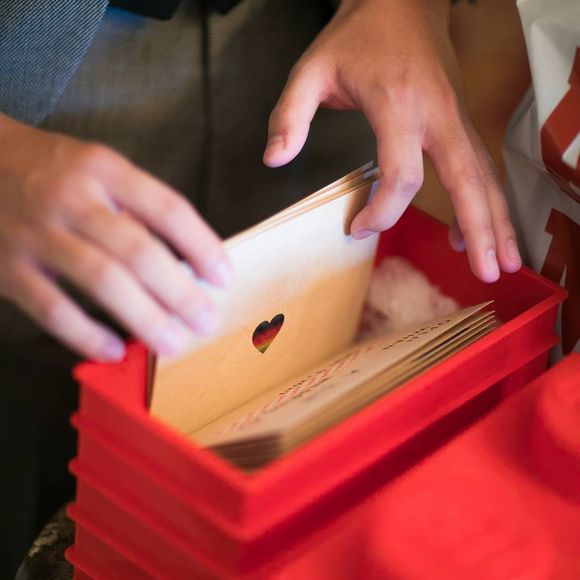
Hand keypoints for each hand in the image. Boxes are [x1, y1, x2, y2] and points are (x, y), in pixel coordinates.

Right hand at [0, 114, 232, 361]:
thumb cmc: (50, 169)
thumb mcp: (96, 167)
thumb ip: (137, 206)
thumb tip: (188, 258)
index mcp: (104, 169)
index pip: (168, 209)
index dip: (202, 246)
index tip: (224, 277)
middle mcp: (73, 199)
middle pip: (138, 251)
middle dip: (179, 292)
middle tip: (206, 321)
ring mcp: (37, 234)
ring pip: (101, 280)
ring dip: (143, 317)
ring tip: (173, 344)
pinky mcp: (7, 267)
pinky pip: (51, 308)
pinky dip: (85, 334)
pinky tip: (113, 352)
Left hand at [264, 0, 521, 282]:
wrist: (404, 0)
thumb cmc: (359, 35)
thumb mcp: (312, 68)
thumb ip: (290, 115)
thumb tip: (275, 159)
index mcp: (399, 105)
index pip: (403, 176)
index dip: (382, 212)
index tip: (357, 229)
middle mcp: (438, 116)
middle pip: (466, 182)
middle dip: (478, 230)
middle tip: (485, 274)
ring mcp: (457, 118)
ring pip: (485, 176)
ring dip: (497, 221)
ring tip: (504, 264)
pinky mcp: (462, 120)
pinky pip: (481, 167)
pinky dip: (487, 200)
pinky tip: (479, 227)